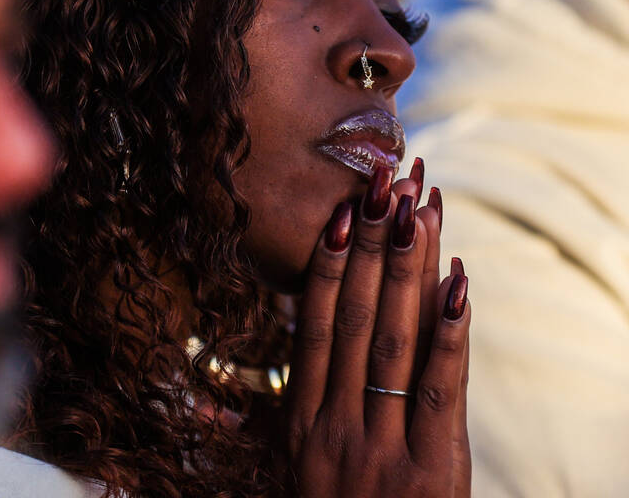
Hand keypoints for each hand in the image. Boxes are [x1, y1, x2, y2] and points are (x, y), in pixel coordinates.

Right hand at [283, 160, 470, 496]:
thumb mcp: (283, 474)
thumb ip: (255, 426)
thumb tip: (196, 395)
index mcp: (299, 421)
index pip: (312, 326)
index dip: (326, 266)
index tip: (339, 213)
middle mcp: (334, 425)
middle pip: (353, 320)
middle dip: (370, 248)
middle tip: (382, 185)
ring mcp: (382, 446)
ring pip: (393, 341)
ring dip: (408, 270)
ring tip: (419, 212)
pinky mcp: (432, 469)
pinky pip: (439, 389)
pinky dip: (450, 333)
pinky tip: (458, 284)